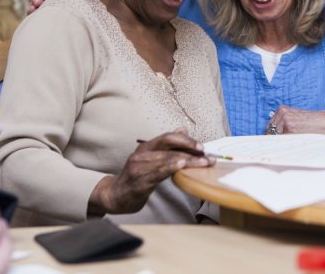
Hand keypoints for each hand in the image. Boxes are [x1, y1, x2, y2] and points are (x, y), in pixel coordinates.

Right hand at [88, 127, 214, 215]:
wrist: (116, 196)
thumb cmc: (137, 176)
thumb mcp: (151, 158)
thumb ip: (167, 145)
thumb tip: (182, 128)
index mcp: (145, 147)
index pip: (167, 137)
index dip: (186, 140)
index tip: (201, 147)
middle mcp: (141, 155)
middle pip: (170, 149)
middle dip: (192, 153)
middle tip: (208, 157)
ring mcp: (138, 168)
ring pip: (167, 161)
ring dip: (188, 162)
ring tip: (203, 164)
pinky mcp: (139, 182)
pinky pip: (157, 173)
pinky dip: (170, 168)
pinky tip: (182, 165)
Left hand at [265, 105, 324, 133]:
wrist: (324, 120)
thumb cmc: (310, 122)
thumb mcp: (294, 118)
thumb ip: (281, 124)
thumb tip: (264, 136)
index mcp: (281, 109)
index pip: (269, 126)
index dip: (274, 134)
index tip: (280, 137)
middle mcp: (282, 112)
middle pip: (270, 131)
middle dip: (277, 136)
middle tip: (292, 135)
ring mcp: (285, 118)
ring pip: (276, 136)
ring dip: (284, 139)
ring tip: (297, 134)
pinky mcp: (290, 126)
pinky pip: (283, 138)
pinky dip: (289, 140)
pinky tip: (299, 135)